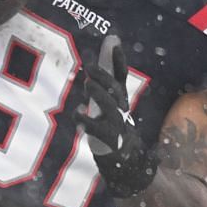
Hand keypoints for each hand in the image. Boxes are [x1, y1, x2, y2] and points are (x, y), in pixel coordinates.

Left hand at [75, 35, 157, 197]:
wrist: (129, 166)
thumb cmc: (113, 131)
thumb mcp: (109, 107)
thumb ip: (104, 86)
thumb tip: (102, 58)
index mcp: (121, 102)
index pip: (121, 77)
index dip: (118, 59)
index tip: (113, 40)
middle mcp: (120, 112)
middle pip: (115, 90)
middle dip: (104, 76)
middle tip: (89, 67)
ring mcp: (116, 126)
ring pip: (110, 107)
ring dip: (99, 94)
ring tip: (87, 83)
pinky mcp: (108, 142)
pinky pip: (97, 130)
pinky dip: (86, 121)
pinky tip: (77, 115)